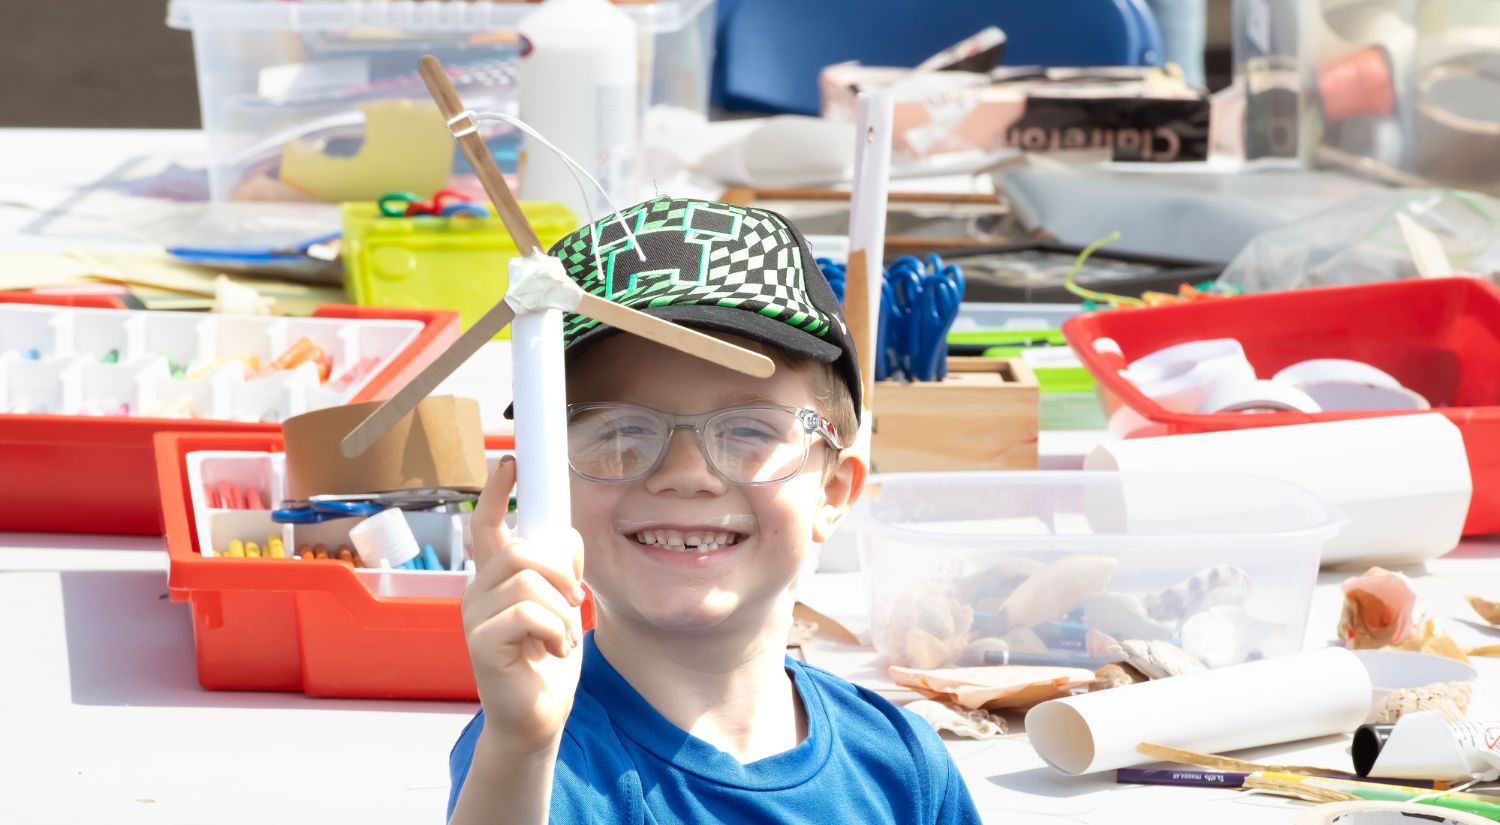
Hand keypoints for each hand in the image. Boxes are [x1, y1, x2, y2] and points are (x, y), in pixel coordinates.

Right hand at [462, 456, 585, 752]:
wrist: (536, 719)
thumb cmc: (546, 663)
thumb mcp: (564, 608)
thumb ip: (563, 571)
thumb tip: (567, 537)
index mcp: (496, 579)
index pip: (487, 525)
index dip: (497, 492)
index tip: (510, 462)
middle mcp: (478, 591)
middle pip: (519, 549)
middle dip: (560, 570)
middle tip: (574, 600)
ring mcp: (475, 617)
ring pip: (530, 581)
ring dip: (562, 611)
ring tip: (561, 637)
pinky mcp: (481, 642)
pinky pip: (530, 613)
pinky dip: (556, 632)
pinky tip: (553, 652)